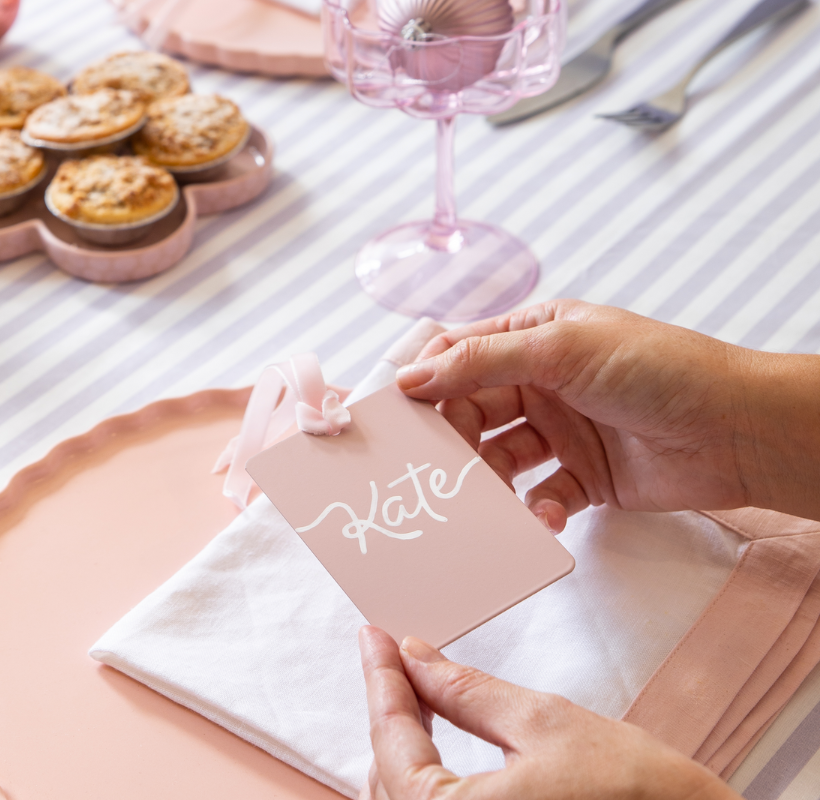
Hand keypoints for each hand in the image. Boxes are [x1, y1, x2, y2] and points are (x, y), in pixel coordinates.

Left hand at [358, 626, 739, 799]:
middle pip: (389, 774)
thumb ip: (464, 691)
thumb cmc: (638, 795)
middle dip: (388, 712)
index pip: (391, 740)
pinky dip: (428, 779)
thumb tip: (415, 656)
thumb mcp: (543, 724)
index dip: (380, 678)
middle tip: (393, 656)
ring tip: (414, 691)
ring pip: (405, 798)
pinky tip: (440, 742)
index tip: (372, 635)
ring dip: (403, 747)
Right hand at [396, 300, 819, 529]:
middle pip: (471, 411)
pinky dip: (535, 510)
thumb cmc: (657, 369)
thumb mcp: (561, 348)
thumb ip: (481, 362)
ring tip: (486, 500)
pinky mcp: (584, 478)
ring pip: (499, 459)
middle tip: (435, 466)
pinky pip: (540, 496)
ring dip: (488, 482)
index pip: (460, 355)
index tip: (397, 413)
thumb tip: (410, 376)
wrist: (738, 430)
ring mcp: (563, 431)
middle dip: (451, 438)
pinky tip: (546, 515)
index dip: (425, 381)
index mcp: (535, 337)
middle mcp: (543, 383)